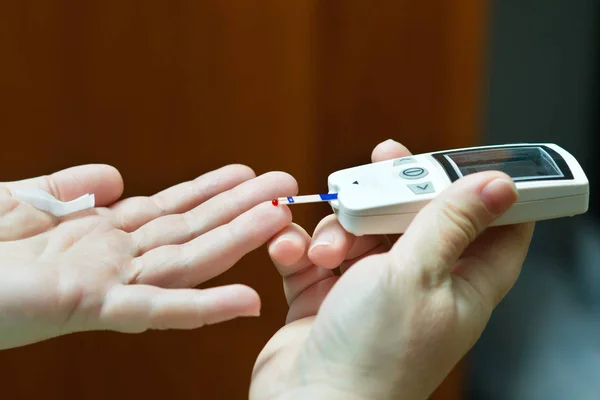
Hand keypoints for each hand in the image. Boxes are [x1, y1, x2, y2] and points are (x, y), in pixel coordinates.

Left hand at [0, 163, 296, 349]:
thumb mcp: (19, 199)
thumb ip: (69, 186)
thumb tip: (118, 174)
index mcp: (98, 231)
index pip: (169, 206)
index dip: (210, 190)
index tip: (247, 173)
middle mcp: (114, 255)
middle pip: (191, 228)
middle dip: (241, 207)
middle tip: (288, 188)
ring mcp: (107, 281)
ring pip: (188, 258)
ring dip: (237, 241)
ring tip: (281, 219)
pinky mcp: (90, 304)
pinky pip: (158, 308)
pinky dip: (204, 308)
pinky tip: (246, 304)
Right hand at [251, 140, 534, 398]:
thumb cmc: (373, 355)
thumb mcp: (417, 274)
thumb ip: (449, 222)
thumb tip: (499, 185)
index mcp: (460, 284)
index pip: (491, 228)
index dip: (475, 189)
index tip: (449, 160)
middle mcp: (417, 285)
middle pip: (413, 217)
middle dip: (389, 194)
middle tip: (374, 168)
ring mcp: (368, 291)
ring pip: (358, 231)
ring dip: (336, 230)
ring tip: (324, 255)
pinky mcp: (326, 296)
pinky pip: (315, 255)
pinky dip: (301, 248)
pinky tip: (292, 254)